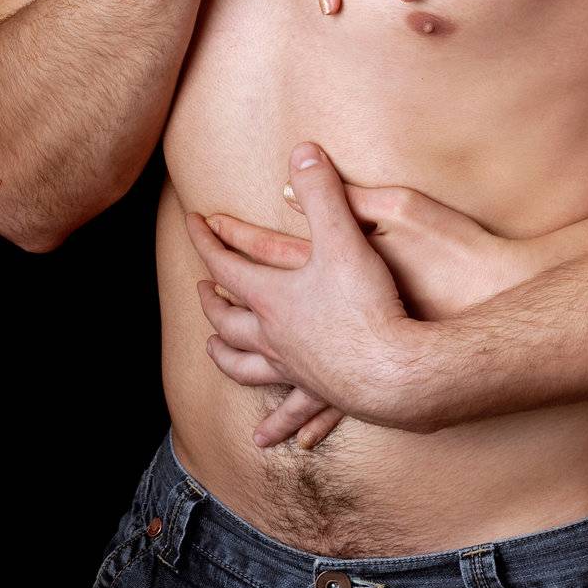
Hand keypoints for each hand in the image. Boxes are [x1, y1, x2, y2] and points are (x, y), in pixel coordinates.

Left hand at [193, 157, 538, 450]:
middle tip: (200, 290)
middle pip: (228, 320)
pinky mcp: (321, 391)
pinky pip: (292, 407)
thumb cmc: (366, 304)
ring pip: (246, 366)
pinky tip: (276, 437)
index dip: (208, 240)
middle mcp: (275, 337)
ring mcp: (296, 368)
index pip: (226, 264)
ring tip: (215, 353)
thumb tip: (302, 149)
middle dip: (211, 301)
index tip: (193, 223)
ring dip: (226, 356)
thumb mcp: (344, 236)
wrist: (395, 371)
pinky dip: (280, 419)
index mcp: (273, 297)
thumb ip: (323, 192)